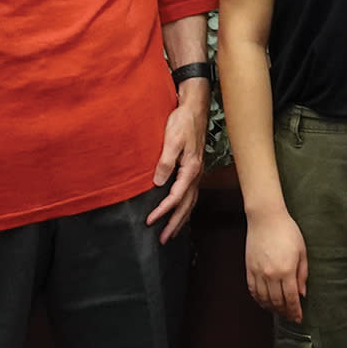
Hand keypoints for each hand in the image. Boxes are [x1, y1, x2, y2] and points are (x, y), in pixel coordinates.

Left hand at [145, 91, 208, 242]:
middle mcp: (196, 174)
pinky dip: (185, 207)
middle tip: (163, 239)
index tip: (150, 221)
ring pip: (190, 202)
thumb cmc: (183, 122)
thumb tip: (158, 183)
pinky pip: (191, 194)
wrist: (195, 108)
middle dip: (175, 223)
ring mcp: (196, 172)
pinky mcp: (194, 169)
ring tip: (171, 233)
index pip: (176, 196)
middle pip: (186, 205)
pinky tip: (180, 211)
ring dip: (181, 219)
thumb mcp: (172, 140)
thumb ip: (165, 162)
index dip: (163, 210)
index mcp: (190, 169)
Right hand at [245, 204, 308, 322]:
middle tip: (290, 317)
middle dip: (284, 312)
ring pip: (264, 299)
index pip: (291, 298)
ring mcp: (258, 273)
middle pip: (277, 302)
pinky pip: (253, 290)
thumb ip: (302, 274)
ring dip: (271, 308)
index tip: (298, 318)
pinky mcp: (249, 269)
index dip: (295, 311)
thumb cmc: (287, 231)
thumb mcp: (302, 251)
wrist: (266, 218)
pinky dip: (258, 299)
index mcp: (287, 271)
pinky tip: (264, 302)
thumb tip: (302, 293)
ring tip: (278, 311)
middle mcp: (271, 275)